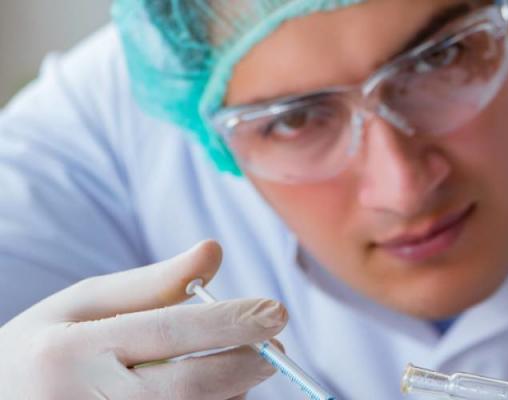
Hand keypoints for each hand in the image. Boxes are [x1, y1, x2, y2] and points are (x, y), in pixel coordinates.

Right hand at [0, 240, 287, 399]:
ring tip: (243, 365)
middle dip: (246, 364)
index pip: (168, 332)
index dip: (229, 323)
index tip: (276, 311)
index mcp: (72, 350)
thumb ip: (150, 284)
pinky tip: (219, 391)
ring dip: (234, 392)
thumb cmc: (43, 349)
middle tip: (278, 348)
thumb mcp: (78, 305)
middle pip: (190, 386)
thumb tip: (213, 252)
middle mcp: (84, 399)